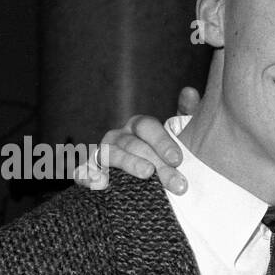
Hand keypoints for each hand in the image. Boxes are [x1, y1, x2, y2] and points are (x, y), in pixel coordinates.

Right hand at [72, 85, 200, 192]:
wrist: (142, 179)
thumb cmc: (163, 156)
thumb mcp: (177, 135)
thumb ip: (185, 115)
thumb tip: (190, 91)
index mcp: (138, 127)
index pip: (147, 127)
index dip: (162, 142)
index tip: (178, 159)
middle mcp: (118, 137)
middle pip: (134, 145)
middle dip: (156, 162)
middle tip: (176, 182)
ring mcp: (102, 154)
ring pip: (112, 154)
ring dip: (130, 164)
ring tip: (147, 174)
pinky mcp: (89, 172)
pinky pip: (83, 173)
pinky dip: (88, 176)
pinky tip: (101, 183)